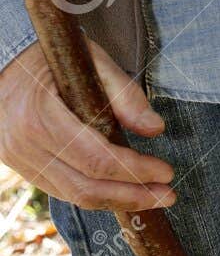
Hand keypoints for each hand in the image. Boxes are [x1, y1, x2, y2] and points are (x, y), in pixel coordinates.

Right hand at [0, 41, 175, 212]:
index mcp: (41, 116)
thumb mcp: (91, 60)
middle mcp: (27, 146)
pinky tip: (120, 188)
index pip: (96, 158)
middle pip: (85, 187)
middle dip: (131, 195)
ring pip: (73, 195)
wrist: (3, 64)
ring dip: (116, 200)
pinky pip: (62, 189)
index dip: (134, 170)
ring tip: (151, 197)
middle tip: (167, 196)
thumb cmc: (50, 55)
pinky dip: (94, 192)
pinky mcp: (23, 168)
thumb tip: (156, 129)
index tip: (165, 172)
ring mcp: (21, 161)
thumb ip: (124, 94)